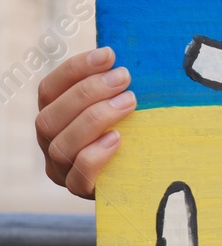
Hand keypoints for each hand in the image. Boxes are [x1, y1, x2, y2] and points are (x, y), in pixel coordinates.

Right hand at [36, 48, 135, 198]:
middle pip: (49, 117)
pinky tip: (118, 138)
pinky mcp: (82, 190)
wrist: (148, 175)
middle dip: (87, 92)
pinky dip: (96, 154)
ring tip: (129, 102)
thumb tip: (129, 58)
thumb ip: (117, 87)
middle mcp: (50, 142)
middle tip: (124, 77)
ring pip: (61, 145)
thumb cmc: (134, 130)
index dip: (75, 69)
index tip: (108, 54)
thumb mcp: (123, 106)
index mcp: (54, 116)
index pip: (49, 89)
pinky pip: (79, 176)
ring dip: (95, 118)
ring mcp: (63, 169)